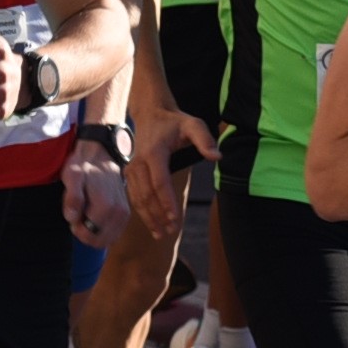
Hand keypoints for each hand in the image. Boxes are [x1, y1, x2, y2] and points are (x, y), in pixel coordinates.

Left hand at [63, 144, 128, 248]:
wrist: (101, 156)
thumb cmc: (84, 166)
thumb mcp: (72, 176)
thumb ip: (72, 197)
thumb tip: (72, 218)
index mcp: (105, 206)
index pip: (88, 235)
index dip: (76, 228)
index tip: (73, 214)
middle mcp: (119, 213)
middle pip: (98, 241)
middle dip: (85, 233)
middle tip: (79, 215)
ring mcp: (124, 215)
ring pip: (106, 240)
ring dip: (93, 233)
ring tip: (86, 214)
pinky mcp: (126, 215)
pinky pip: (113, 235)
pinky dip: (102, 231)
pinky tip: (95, 217)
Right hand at [129, 103, 215, 232]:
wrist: (151, 114)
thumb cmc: (174, 122)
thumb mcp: (193, 124)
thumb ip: (205, 139)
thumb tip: (217, 157)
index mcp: (154, 153)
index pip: (160, 183)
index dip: (167, 202)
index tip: (175, 218)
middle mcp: (139, 162)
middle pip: (147, 195)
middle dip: (159, 215)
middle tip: (171, 231)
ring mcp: (132, 168)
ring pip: (138, 198)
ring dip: (149, 217)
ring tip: (161, 233)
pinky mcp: (130, 173)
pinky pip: (134, 195)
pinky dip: (142, 211)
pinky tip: (152, 224)